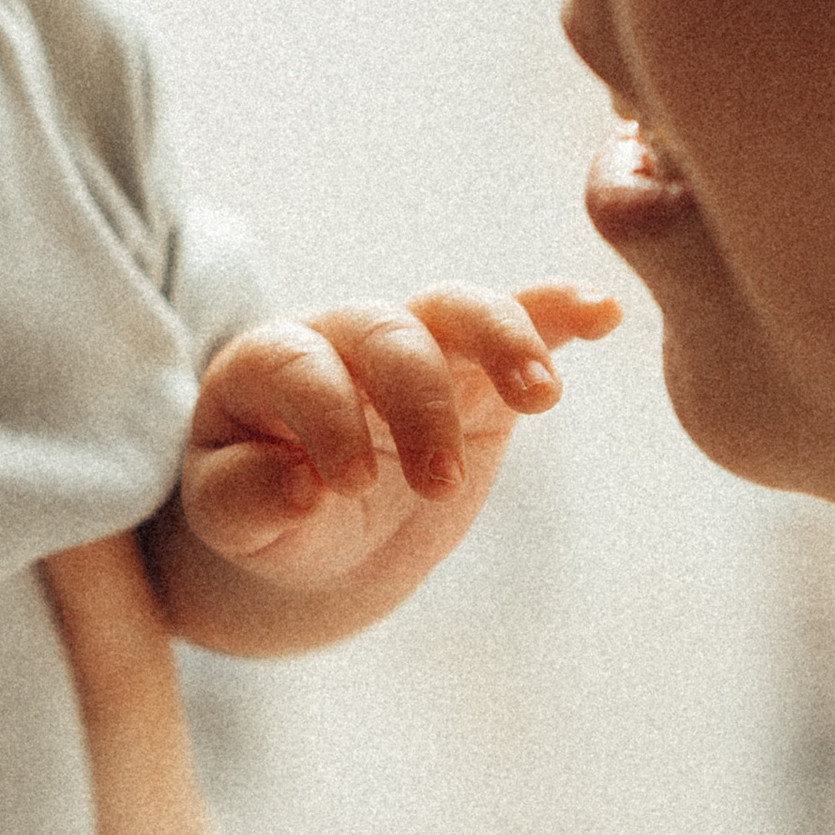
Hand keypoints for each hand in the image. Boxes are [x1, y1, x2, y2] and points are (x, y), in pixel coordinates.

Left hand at [182, 281, 619, 595]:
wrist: (320, 524)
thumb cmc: (265, 510)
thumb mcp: (232, 519)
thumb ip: (242, 500)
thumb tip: (297, 485)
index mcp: (265, 365)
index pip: (298, 366)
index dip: (326, 416)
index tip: (350, 485)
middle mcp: (338, 337)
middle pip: (385, 333)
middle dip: (419, 402)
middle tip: (442, 483)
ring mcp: (411, 344)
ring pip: (454, 310)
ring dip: (502, 341)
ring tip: (542, 394)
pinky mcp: (474, 367)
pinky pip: (517, 318)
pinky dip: (557, 310)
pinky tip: (602, 313)